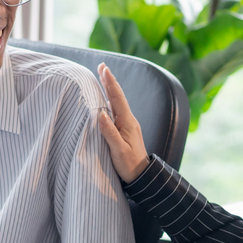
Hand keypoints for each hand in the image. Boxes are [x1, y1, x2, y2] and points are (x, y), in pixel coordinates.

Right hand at [95, 64, 150, 182]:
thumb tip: (101, 113)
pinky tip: (105, 99)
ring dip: (109, 88)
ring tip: (102, 77)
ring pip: (116, 102)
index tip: (104, 69)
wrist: (142, 176)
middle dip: (109, 81)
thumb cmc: (129, 165)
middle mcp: (128, 120)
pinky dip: (109, 100)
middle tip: (102, 66)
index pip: (117, 98)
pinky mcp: (124, 130)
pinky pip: (115, 110)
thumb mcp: (119, 150)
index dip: (110, 83)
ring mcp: (127, 124)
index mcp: (127, 122)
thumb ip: (110, 132)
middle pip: (117, 96)